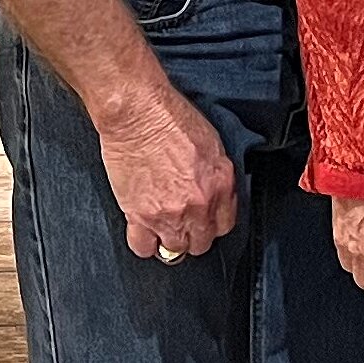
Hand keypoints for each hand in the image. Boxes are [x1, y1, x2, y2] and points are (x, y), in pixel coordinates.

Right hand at [96, 80, 238, 263]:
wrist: (138, 113)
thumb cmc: (171, 119)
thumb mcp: (212, 144)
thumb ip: (217, 176)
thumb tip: (215, 194)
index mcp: (220, 184)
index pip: (225, 225)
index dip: (213, 224)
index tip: (205, 220)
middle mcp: (199, 204)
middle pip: (201, 242)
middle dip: (194, 235)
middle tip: (183, 223)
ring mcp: (169, 213)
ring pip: (175, 249)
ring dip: (170, 240)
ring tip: (164, 227)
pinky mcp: (139, 215)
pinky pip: (144, 247)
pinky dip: (145, 243)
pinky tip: (146, 232)